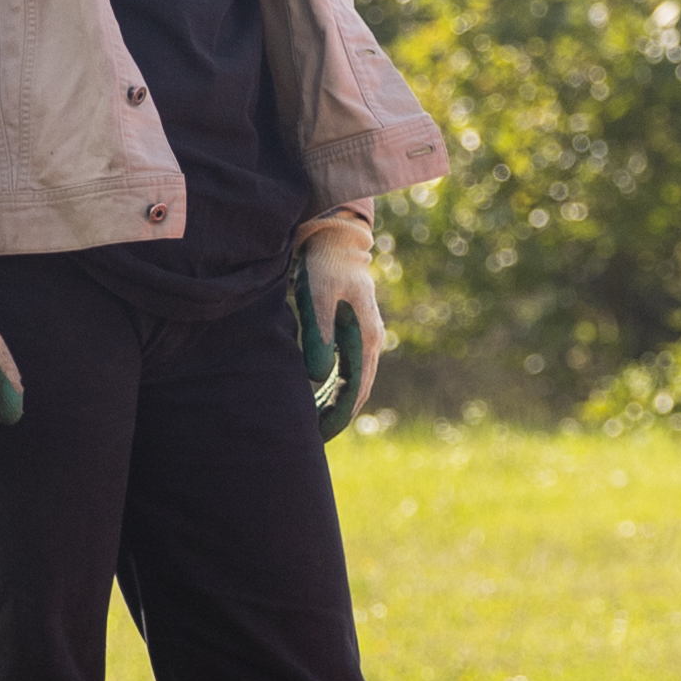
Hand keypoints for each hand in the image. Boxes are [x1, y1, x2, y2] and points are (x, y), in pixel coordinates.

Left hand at [290, 214, 388, 428]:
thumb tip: (318, 378)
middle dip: (336, 417)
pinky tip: (316, 398)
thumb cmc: (324, 266)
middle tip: (313, 440)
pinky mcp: (351, 332)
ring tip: (311, 425)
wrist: (334, 239)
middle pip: (356, 391)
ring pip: (352, 383)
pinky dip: (332, 388)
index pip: (355, 389)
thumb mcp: (318, 298)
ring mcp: (362, 338)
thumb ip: (318, 337)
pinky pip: (345, 370)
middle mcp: (369, 341)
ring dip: (334, 404)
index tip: (318, 436)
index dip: (337, 416)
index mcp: (366, 338)